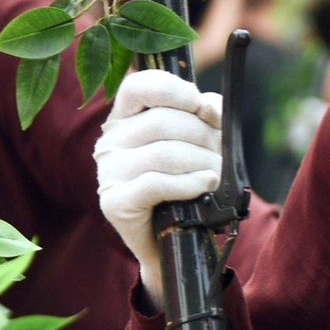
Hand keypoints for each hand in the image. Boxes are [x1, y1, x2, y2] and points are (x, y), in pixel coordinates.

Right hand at [94, 69, 221, 309]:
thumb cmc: (184, 188)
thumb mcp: (196, 145)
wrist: (171, 243)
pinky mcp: (115, 202)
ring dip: (202, 162)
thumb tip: (210, 105)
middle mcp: (110, 142)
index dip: (173, 89)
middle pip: (162, 121)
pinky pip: (156, 183)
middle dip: (202, 136)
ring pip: (164, 153)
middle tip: (220, 155)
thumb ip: (204, 117)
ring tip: (216, 174)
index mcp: (125, 119)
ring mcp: (108, 172)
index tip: (200, 105)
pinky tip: (206, 184)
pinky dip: (188, 183)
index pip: (138, 86)